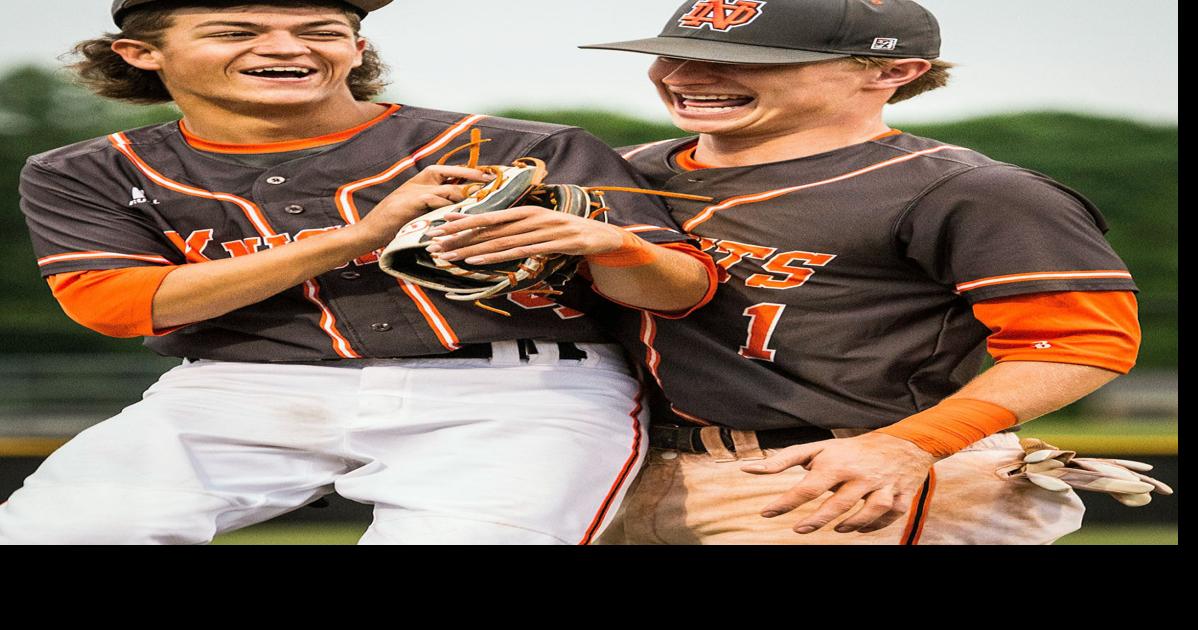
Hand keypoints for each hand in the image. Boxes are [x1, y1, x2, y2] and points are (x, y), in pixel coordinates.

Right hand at [352, 165, 492, 250]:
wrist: (372, 230)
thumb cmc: (398, 222)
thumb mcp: (422, 209)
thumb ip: (440, 203)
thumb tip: (463, 203)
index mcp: (425, 180)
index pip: (453, 171)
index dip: (471, 172)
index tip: (490, 175)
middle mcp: (422, 181)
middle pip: (453, 173)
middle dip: (473, 177)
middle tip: (491, 181)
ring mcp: (416, 189)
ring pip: (449, 189)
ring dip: (465, 197)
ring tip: (480, 201)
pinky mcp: (412, 200)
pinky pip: (436, 199)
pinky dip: (448, 206)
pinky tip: (459, 213)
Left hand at [422, 207, 626, 264]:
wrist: (602, 236)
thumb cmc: (568, 231)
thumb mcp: (542, 225)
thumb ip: (521, 228)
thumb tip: (497, 233)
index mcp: (526, 211)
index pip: (488, 216)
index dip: (464, 220)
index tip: (440, 223)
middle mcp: (531, 218)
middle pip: (489, 229)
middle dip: (459, 236)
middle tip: (435, 242)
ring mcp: (542, 231)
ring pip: (500, 241)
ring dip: (472, 249)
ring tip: (449, 255)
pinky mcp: (553, 244)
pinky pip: (519, 252)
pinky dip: (497, 257)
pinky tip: (478, 262)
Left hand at [742, 432, 940, 533]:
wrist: (901, 443)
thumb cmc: (849, 449)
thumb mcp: (817, 449)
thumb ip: (782, 460)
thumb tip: (748, 469)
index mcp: (836, 463)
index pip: (807, 487)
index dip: (785, 503)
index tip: (766, 513)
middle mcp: (859, 475)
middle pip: (836, 504)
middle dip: (815, 521)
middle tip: (798, 530)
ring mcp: (882, 486)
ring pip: (867, 511)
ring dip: (849, 524)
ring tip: (834, 529)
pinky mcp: (901, 496)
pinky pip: (888, 516)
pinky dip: (873, 526)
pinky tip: (858, 528)